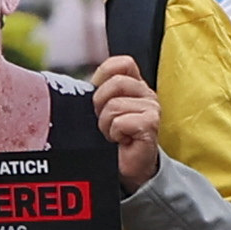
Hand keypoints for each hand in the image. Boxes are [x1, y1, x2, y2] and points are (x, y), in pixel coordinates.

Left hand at [91, 53, 162, 189]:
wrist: (127, 166)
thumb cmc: (112, 137)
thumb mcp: (101, 109)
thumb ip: (97, 90)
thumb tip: (78, 82)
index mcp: (134, 86)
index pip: (122, 63)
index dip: (104, 74)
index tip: (98, 92)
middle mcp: (146, 94)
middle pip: (116, 83)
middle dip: (100, 104)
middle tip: (105, 120)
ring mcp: (152, 109)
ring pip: (115, 104)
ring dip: (106, 122)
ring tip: (113, 133)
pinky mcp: (151, 124)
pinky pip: (120, 122)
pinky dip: (114, 133)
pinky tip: (121, 140)